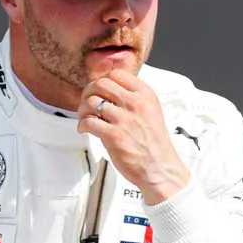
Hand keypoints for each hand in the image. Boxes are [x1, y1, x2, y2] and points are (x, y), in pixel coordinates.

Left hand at [78, 71, 189, 203]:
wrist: (160, 168)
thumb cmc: (154, 143)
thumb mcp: (151, 111)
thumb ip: (134, 98)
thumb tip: (110, 89)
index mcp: (145, 95)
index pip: (117, 74)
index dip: (103, 81)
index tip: (99, 91)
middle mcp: (135, 103)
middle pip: (101, 84)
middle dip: (89, 92)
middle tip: (87, 103)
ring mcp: (124, 119)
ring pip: (91, 101)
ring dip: (83, 110)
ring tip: (85, 118)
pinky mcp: (114, 135)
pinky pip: (88, 122)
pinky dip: (82, 125)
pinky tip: (85, 129)